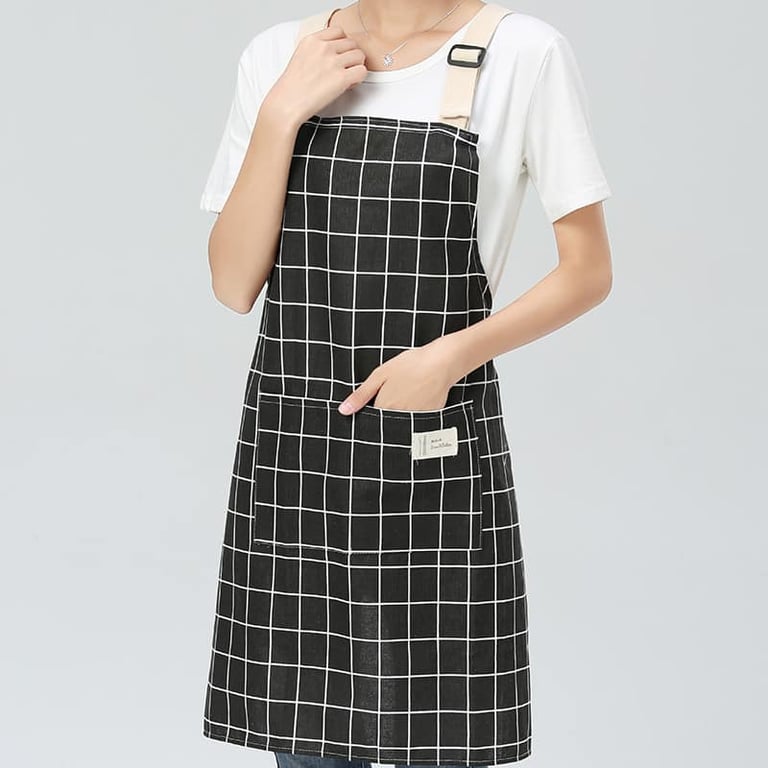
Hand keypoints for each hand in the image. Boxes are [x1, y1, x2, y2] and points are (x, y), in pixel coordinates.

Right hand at [263, 25, 367, 127]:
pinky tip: (348, 85)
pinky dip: (359, 79)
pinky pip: (362, 71)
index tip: (338, 56)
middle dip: (350, 57)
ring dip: (356, 67)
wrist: (287, 104)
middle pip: (352, 43)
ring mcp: (333, 62)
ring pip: (360, 56)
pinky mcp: (341, 78)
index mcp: (312, 40)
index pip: (339, 31)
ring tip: (346, 78)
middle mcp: (323, 47)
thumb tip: (336, 53)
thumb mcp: (301, 57)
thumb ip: (317, 50)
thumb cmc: (292, 87)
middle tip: (343, 70)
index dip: (342, 45)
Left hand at [338, 339, 460, 414]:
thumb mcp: (380, 375)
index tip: (373, 406)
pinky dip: (416, 414)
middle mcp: (399, 418)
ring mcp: (415, 420)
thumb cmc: (410, 364)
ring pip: (402, 424)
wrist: (441, 362)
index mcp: (384, 408)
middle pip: (386, 424)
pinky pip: (417, 422)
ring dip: (401, 416)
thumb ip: (360, 395)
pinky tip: (420, 397)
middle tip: (397, 395)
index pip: (371, 421)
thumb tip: (343, 411)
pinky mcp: (429, 418)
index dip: (371, 414)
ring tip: (409, 395)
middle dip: (386, 416)